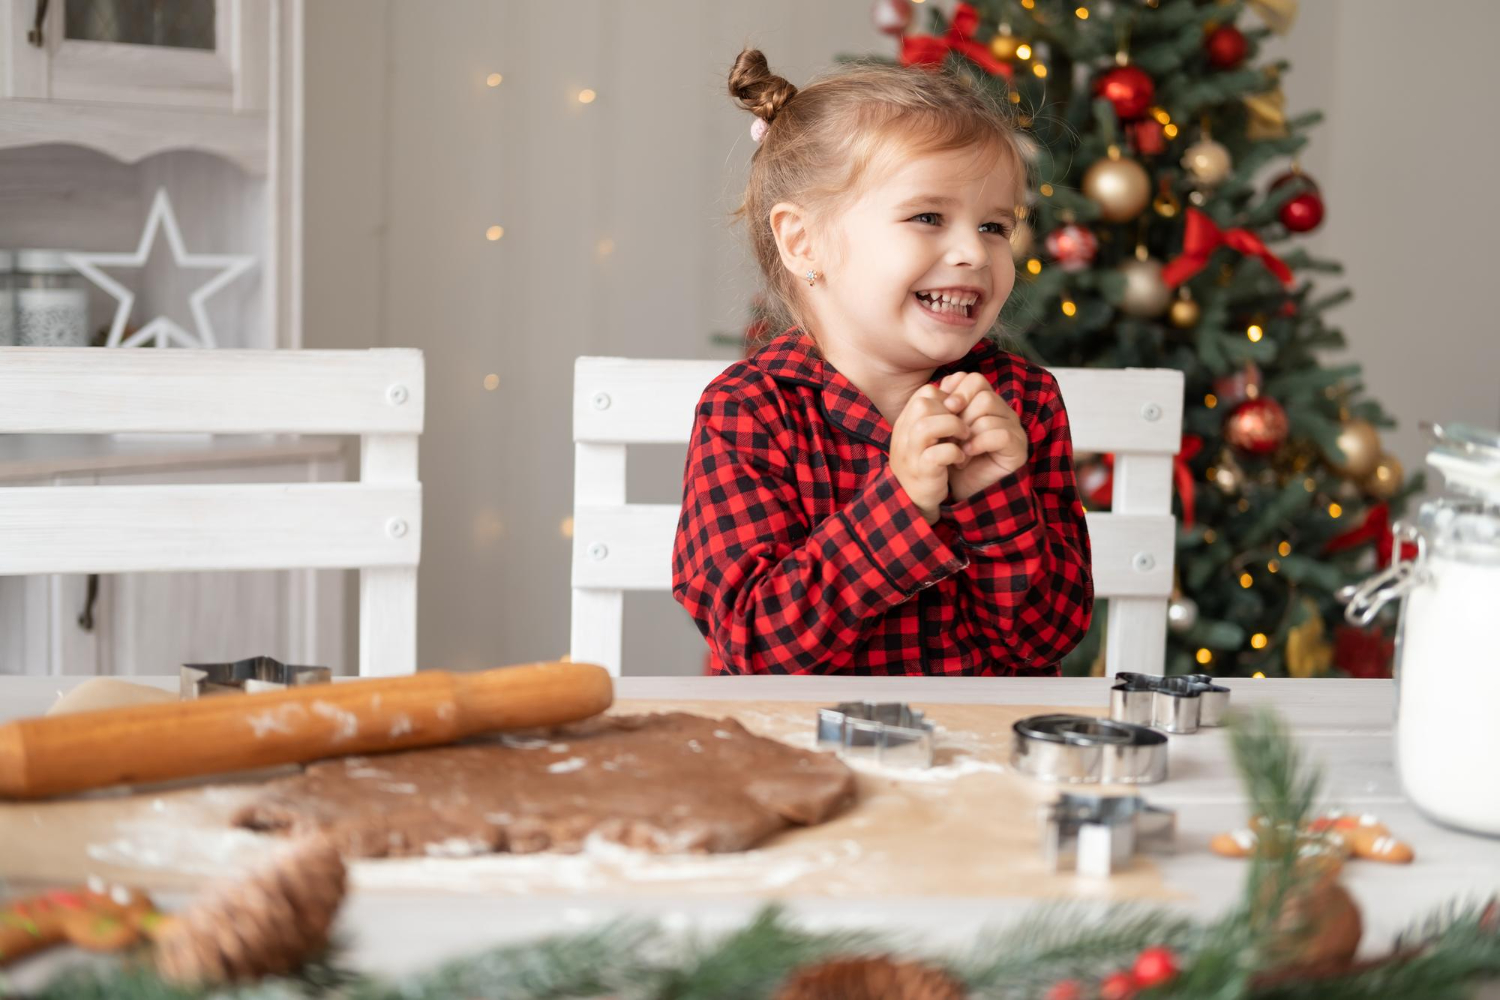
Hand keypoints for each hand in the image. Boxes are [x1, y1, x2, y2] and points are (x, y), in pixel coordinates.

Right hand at [889, 384, 968, 522]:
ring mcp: (910, 453)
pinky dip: (955, 453)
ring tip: (964, 438)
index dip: (947, 398)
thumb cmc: (926, 462)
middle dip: (950, 411)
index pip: (925, 393)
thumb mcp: (930, 433)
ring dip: (954, 427)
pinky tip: (960, 458)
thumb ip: (940, 409)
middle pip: (923, 404)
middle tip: (963, 426)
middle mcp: (903, 434)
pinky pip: (939, 453)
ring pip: (928, 425)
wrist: (913, 499)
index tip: (958, 414)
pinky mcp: (922, 471)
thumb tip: (960, 379)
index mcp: (906, 422)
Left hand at [937, 371, 1028, 502]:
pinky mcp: (1018, 447)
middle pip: (982, 393)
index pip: (974, 380)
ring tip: (958, 448)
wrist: (967, 493)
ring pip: (989, 410)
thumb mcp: (945, 432)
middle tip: (950, 434)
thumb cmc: (955, 461)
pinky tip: (967, 455)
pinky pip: (999, 433)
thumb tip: (939, 386)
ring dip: (967, 430)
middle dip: (960, 413)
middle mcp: (1003, 412)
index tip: (943, 409)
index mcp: (987, 404)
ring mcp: (1014, 428)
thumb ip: (944, 408)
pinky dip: (978, 443)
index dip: (956, 391)